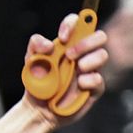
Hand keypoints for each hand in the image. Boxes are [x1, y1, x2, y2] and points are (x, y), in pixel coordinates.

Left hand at [21, 12, 109, 126]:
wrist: (37, 109)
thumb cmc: (36, 82)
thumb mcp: (30, 61)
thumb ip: (35, 46)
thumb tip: (49, 44)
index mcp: (68, 44)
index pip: (79, 24)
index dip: (74, 24)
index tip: (62, 37)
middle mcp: (83, 55)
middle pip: (99, 36)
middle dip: (86, 43)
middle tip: (70, 55)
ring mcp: (90, 71)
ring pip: (103, 55)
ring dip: (89, 60)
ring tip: (76, 69)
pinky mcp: (94, 88)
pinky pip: (99, 79)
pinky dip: (88, 80)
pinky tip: (77, 84)